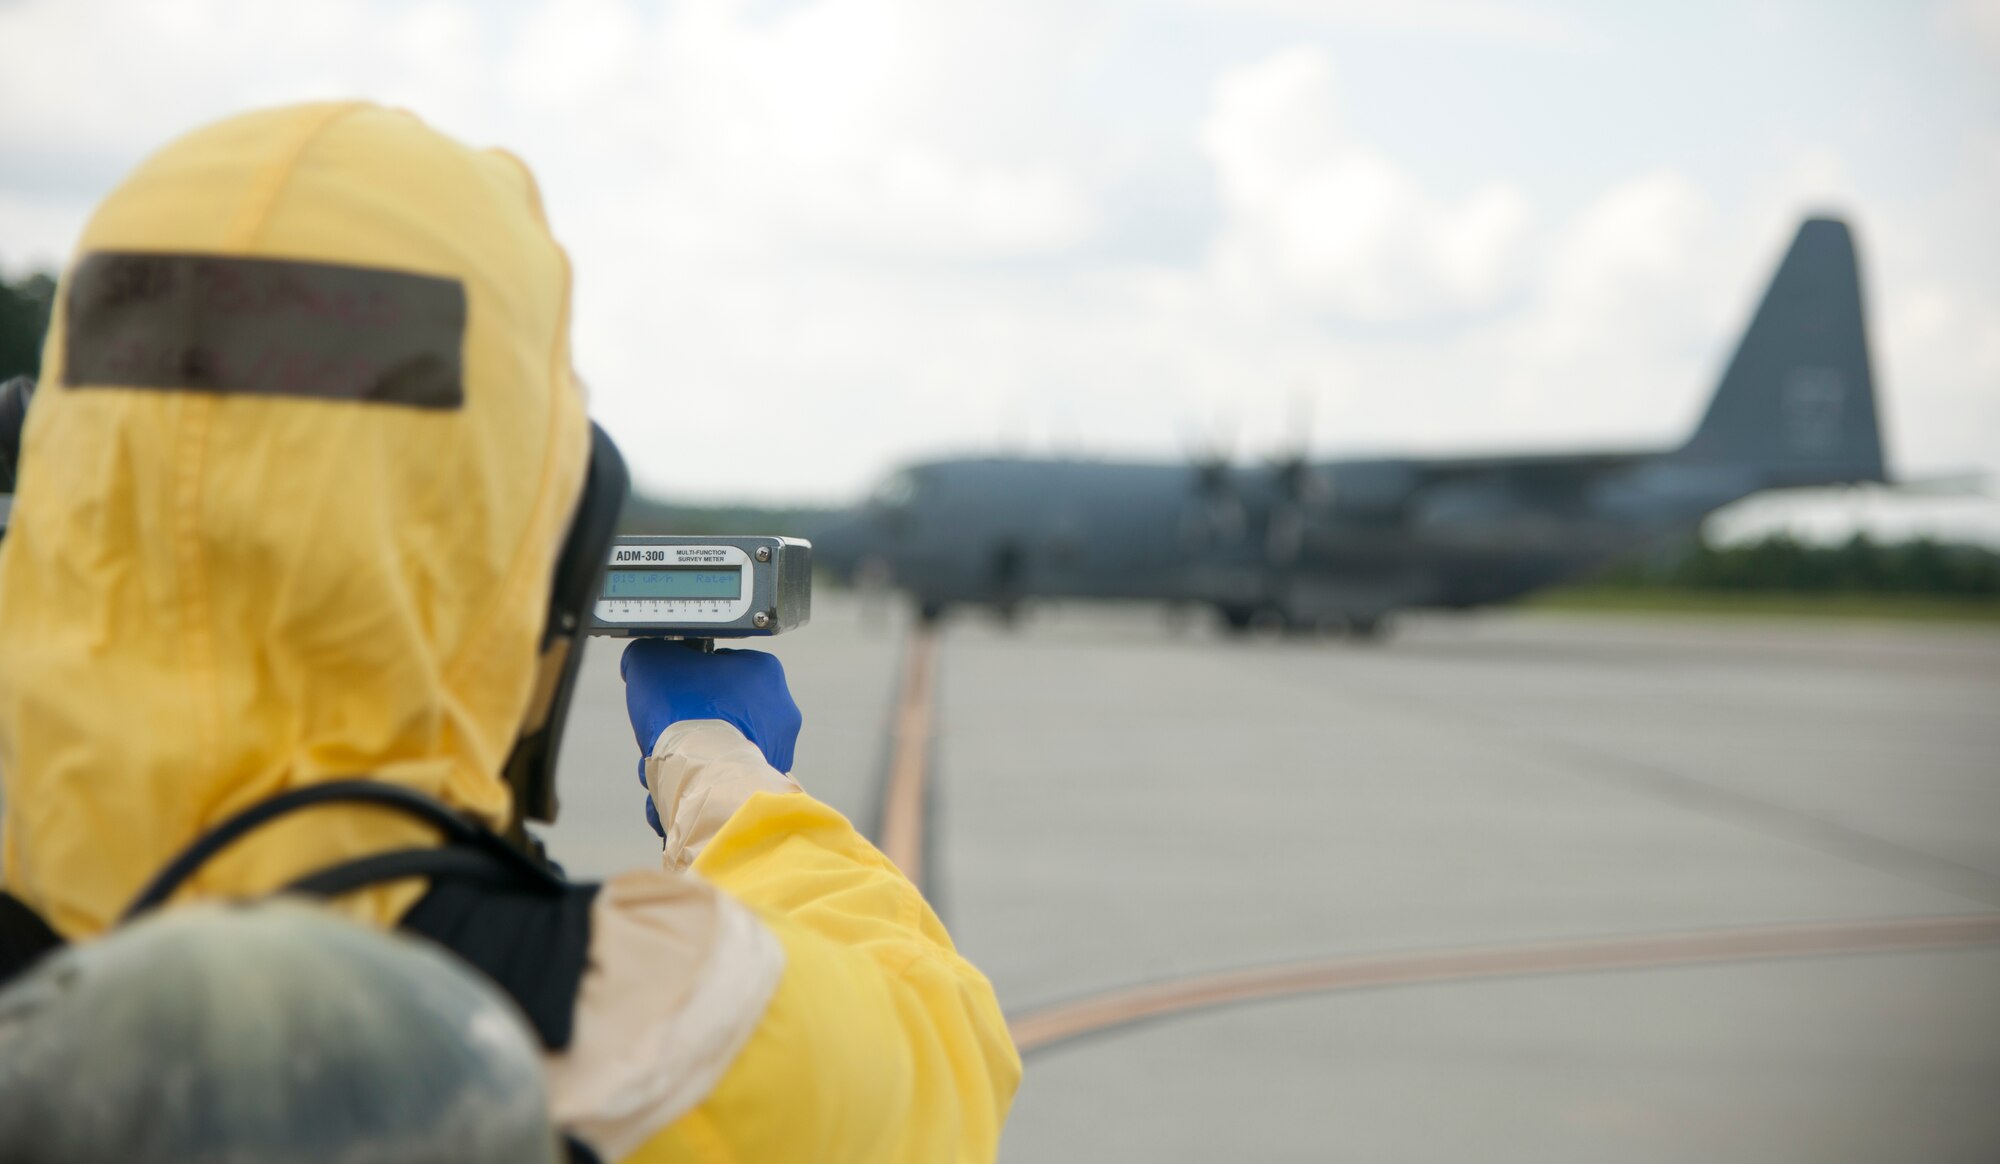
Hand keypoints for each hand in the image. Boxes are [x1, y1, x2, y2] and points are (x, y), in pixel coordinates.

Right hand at [622, 640, 802, 836]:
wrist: (703, 772)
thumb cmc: (685, 712)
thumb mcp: (651, 663)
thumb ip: (647, 654)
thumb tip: (643, 658)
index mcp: (763, 671)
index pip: (719, 668)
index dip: (685, 681)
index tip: (668, 695)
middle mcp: (779, 710)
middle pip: (718, 713)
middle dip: (685, 727)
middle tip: (664, 736)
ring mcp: (776, 749)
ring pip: (720, 749)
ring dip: (690, 758)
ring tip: (667, 765)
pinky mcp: (764, 783)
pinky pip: (727, 779)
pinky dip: (701, 783)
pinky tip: (677, 786)